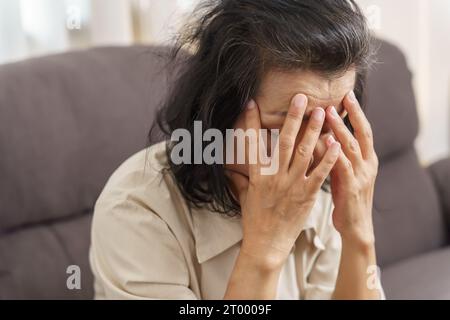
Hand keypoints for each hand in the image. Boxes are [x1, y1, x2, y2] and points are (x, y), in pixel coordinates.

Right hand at [228, 94, 340, 269]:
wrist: (266, 244)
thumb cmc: (254, 221)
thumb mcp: (244, 197)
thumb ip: (238, 180)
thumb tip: (228, 169)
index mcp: (257, 175)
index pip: (252, 143)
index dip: (251, 122)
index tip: (252, 103)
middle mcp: (274, 176)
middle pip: (285, 141)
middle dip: (294, 117)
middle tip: (301, 98)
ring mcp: (291, 185)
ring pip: (305, 152)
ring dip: (314, 131)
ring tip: (322, 112)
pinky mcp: (306, 196)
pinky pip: (319, 173)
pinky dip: (328, 158)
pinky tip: (335, 143)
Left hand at [325, 91, 378, 246]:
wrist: (356, 226)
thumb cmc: (347, 197)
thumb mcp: (344, 172)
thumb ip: (336, 155)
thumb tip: (320, 136)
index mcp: (367, 159)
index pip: (363, 131)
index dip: (357, 113)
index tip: (348, 95)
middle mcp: (367, 164)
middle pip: (361, 133)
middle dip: (353, 114)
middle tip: (342, 96)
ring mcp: (361, 175)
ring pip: (351, 146)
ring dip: (340, 128)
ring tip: (329, 112)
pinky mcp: (351, 188)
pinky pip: (342, 167)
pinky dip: (335, 153)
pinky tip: (327, 141)